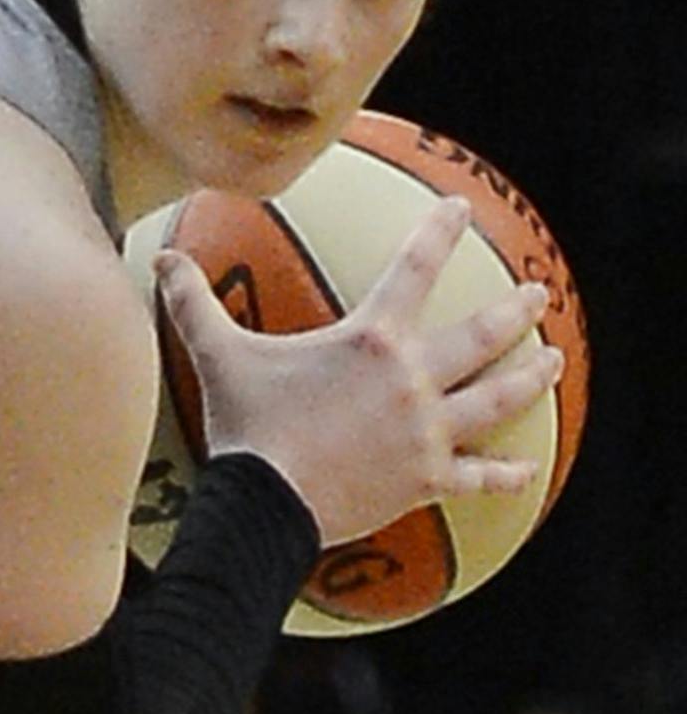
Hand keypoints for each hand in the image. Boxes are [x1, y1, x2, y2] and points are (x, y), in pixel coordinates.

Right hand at [154, 196, 561, 545]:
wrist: (266, 505)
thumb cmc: (247, 426)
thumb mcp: (219, 357)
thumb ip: (194, 304)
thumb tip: (160, 259)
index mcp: (372, 339)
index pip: (415, 268)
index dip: (440, 231)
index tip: (460, 208)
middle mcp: (413, 380)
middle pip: (482, 335)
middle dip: (516, 310)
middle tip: (537, 296)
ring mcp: (427, 433)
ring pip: (498, 400)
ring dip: (531, 377)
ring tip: (552, 361)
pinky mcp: (427, 481)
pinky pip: (478, 477)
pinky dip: (506, 474)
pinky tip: (528, 471)